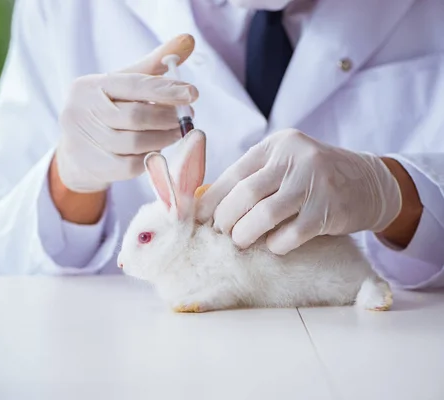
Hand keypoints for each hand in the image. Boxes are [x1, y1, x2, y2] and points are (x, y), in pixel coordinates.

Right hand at [54, 34, 197, 193]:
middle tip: (186, 118)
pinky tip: (157, 149)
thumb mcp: (123, 85)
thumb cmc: (107, 110)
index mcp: (89, 86)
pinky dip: (148, 157)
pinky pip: (130, 165)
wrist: (78, 150)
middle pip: (135, 116)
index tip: (192, 93)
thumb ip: (154, 65)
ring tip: (177, 132)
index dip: (165, 90)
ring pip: (135, 143)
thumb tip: (188, 41)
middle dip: (167, 117)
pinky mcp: (92, 165)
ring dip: (163, 139)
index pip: (132, 85)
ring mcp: (82, 141)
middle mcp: (80, 111)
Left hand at [197, 129, 402, 254]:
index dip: (212, 199)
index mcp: (277, 145)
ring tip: (239, 241)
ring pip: (265, 214)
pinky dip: (276, 244)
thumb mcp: (284, 165)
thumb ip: (252, 178)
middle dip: (226, 218)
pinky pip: (291, 234)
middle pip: (246, 193)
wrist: (369, 183)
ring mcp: (315, 182)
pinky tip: (273, 246)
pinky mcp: (329, 209)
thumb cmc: (312, 178)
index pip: (234, 173)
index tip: (199, 218)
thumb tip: (206, 203)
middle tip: (220, 233)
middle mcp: (295, 158)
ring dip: (245, 234)